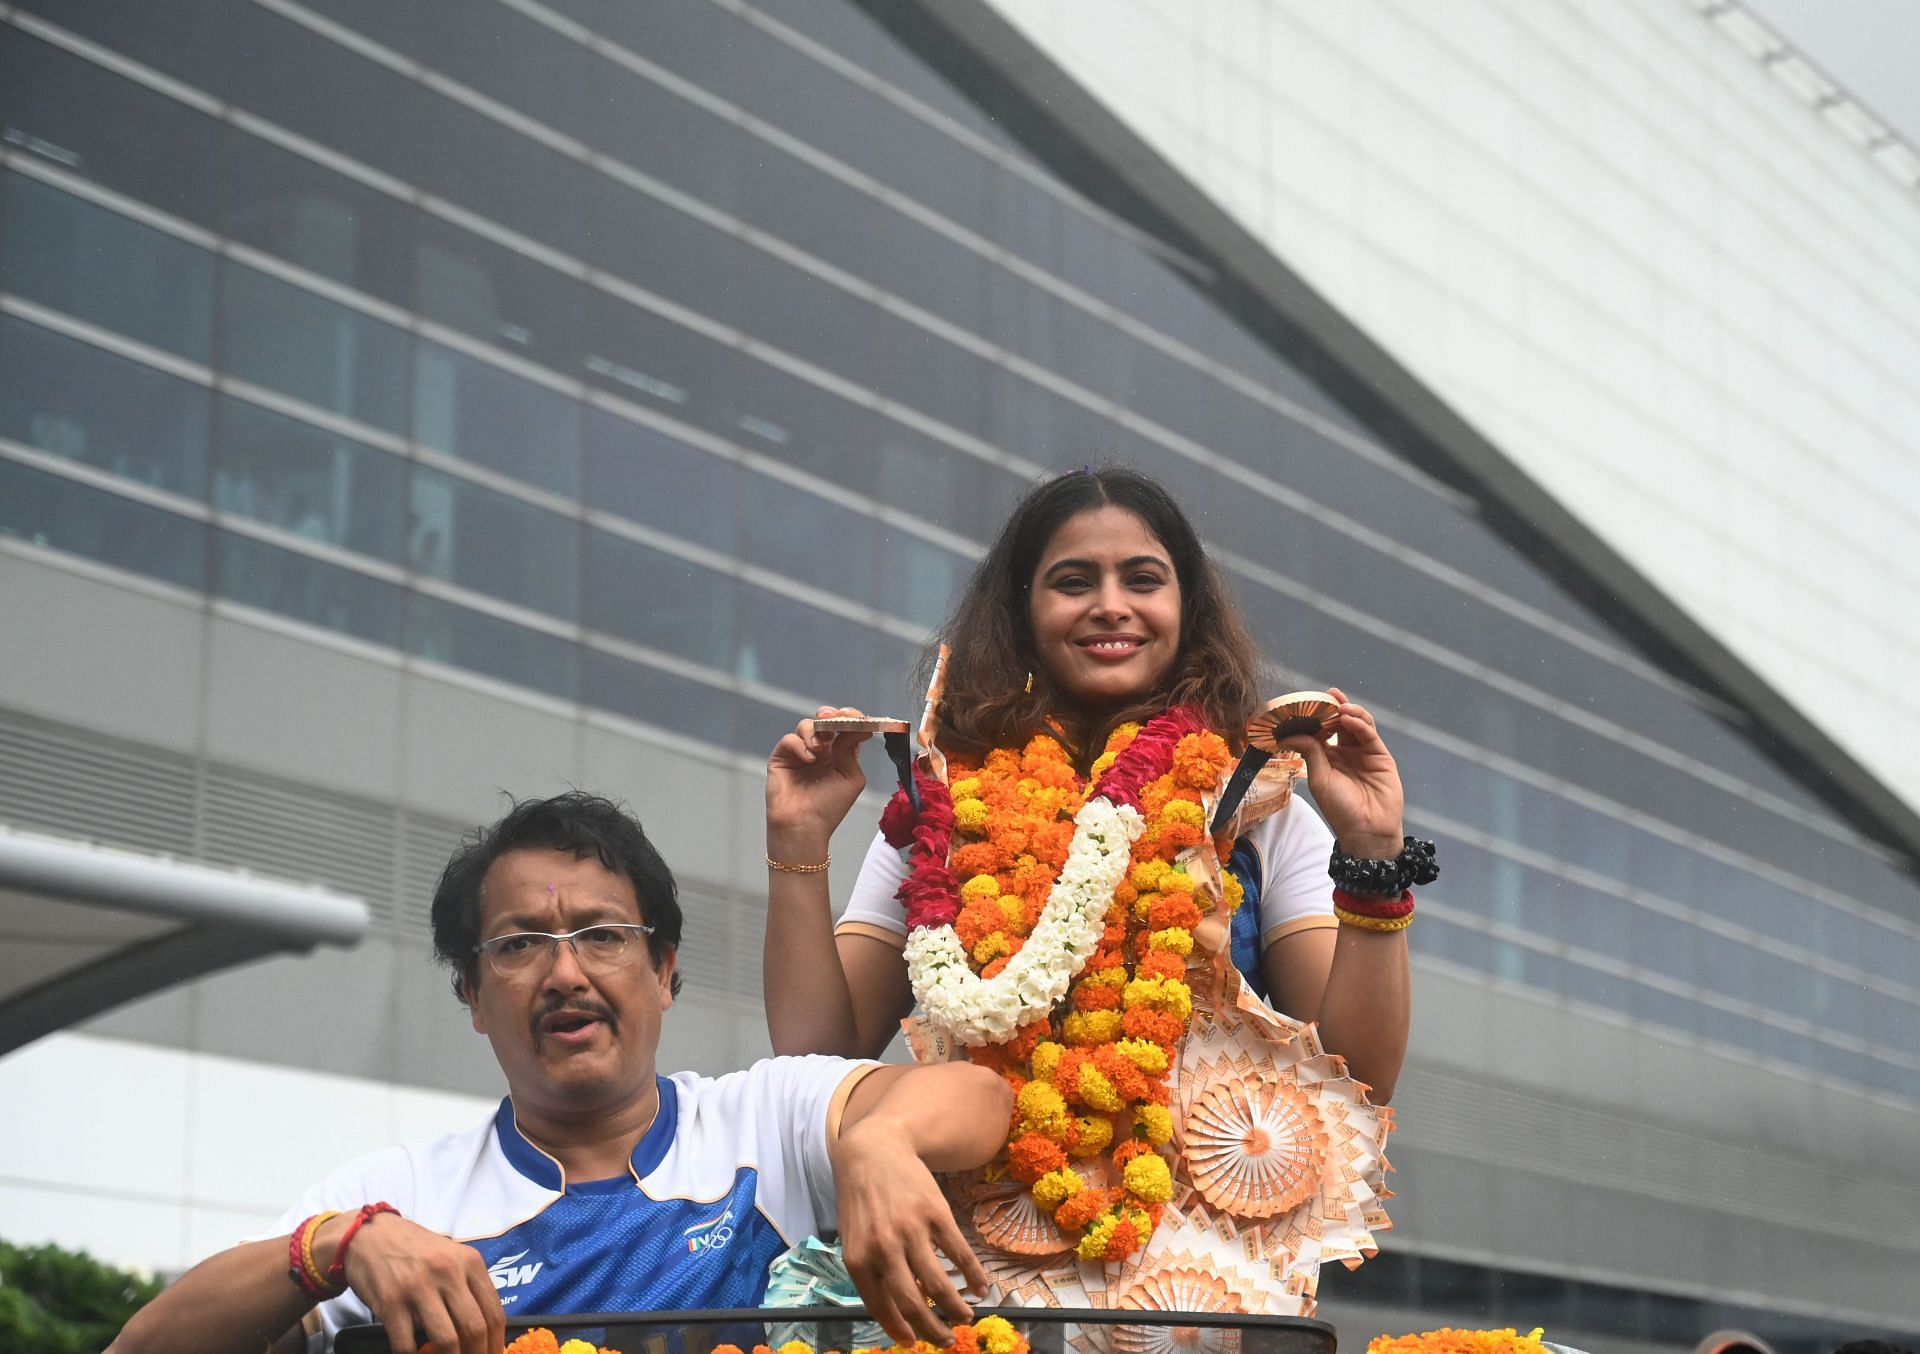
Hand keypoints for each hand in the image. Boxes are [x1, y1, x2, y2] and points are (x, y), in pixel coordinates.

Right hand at [327, 1213, 503, 1353]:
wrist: (369, 1235)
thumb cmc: (415, 1250)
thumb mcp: (451, 1257)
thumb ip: (468, 1286)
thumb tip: (484, 1330)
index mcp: (470, 1262)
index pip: (493, 1312)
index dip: (496, 1343)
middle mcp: (448, 1273)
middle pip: (474, 1328)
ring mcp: (418, 1287)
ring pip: (446, 1340)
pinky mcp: (390, 1301)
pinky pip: (407, 1344)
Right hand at [767, 706, 870, 851]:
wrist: (804, 826)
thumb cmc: (829, 808)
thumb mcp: (851, 778)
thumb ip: (851, 750)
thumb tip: (858, 727)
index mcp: (841, 754)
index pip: (847, 728)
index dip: (852, 719)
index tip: (857, 718)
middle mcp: (821, 750)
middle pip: (825, 719)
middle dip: (830, 714)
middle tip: (833, 718)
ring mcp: (800, 752)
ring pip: (806, 725)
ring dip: (815, 731)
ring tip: (818, 749)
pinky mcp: (782, 757)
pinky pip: (790, 739)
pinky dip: (800, 744)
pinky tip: (808, 759)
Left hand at [832, 1120, 989, 1345]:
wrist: (873, 1150)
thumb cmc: (861, 1199)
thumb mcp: (853, 1238)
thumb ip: (868, 1271)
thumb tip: (893, 1310)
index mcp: (859, 1259)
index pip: (881, 1308)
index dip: (900, 1330)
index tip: (915, 1343)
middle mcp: (884, 1249)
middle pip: (913, 1303)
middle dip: (932, 1329)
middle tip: (946, 1340)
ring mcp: (912, 1231)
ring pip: (938, 1283)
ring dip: (955, 1308)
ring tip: (965, 1318)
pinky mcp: (936, 1213)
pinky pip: (958, 1252)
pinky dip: (973, 1274)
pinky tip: (981, 1287)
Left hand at [1281, 686, 1403, 858]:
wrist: (1367, 831)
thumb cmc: (1340, 810)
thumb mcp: (1319, 779)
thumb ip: (1310, 752)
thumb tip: (1289, 734)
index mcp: (1328, 757)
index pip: (1320, 730)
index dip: (1314, 717)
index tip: (1304, 704)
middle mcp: (1345, 751)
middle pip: (1339, 722)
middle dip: (1333, 707)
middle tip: (1325, 695)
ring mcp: (1364, 752)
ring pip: (1357, 723)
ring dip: (1348, 711)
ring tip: (1338, 706)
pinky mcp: (1380, 755)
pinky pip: (1369, 735)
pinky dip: (1359, 724)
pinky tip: (1348, 718)